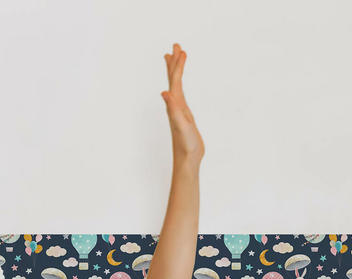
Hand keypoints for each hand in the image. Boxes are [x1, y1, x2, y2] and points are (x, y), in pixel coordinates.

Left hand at [161, 43, 203, 161]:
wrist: (187, 160)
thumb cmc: (185, 145)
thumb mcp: (181, 125)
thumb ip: (173, 109)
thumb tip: (164, 93)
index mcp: (175, 105)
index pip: (176, 80)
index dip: (178, 65)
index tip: (181, 50)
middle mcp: (175, 105)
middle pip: (173, 79)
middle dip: (174, 62)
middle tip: (176, 45)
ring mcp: (179, 111)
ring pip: (176, 86)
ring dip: (175, 72)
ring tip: (174, 60)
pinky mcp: (184, 117)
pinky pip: (181, 97)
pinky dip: (180, 87)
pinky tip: (178, 89)